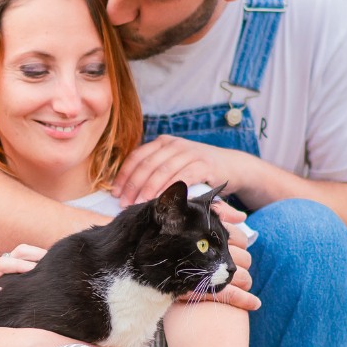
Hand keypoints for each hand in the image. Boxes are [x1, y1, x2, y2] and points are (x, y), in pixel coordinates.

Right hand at [0, 243, 46, 294]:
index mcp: (7, 267)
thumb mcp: (5, 287)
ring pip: (2, 264)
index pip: (24, 252)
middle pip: (17, 253)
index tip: (55, 258)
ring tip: (32, 270)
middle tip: (48, 262)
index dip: (39, 252)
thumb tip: (43, 287)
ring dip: (18, 265)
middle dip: (33, 254)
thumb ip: (20, 284)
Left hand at [112, 135, 256, 208]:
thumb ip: (154, 170)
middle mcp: (175, 144)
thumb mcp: (173, 164)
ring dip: (148, 189)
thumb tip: (127, 190)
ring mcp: (190, 153)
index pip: (137, 156)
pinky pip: (182, 177)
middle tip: (124, 203)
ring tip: (139, 204)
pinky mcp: (204, 165)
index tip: (115, 192)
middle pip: (147, 165)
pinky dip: (169, 189)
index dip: (124, 175)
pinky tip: (161, 201)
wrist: (230, 166)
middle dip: (133, 185)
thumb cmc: (196, 169)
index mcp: (163, 142)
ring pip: (163, 171)